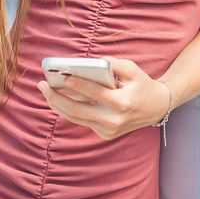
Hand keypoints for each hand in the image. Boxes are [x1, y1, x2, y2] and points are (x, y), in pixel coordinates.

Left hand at [37, 57, 169, 140]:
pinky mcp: (105, 134)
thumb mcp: (131, 68)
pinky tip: (58, 98)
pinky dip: (69, 110)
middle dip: (57, 97)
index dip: (77, 84)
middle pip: (78, 110)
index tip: (62, 76)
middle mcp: (114, 120)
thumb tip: (87, 64)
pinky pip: (83, 121)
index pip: (95, 93)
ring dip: (58, 105)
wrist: (156, 107)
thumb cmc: (141, 84)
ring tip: (45, 91)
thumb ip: (110, 63)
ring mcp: (109, 130)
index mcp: (123, 103)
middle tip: (42, 85)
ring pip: (76, 118)